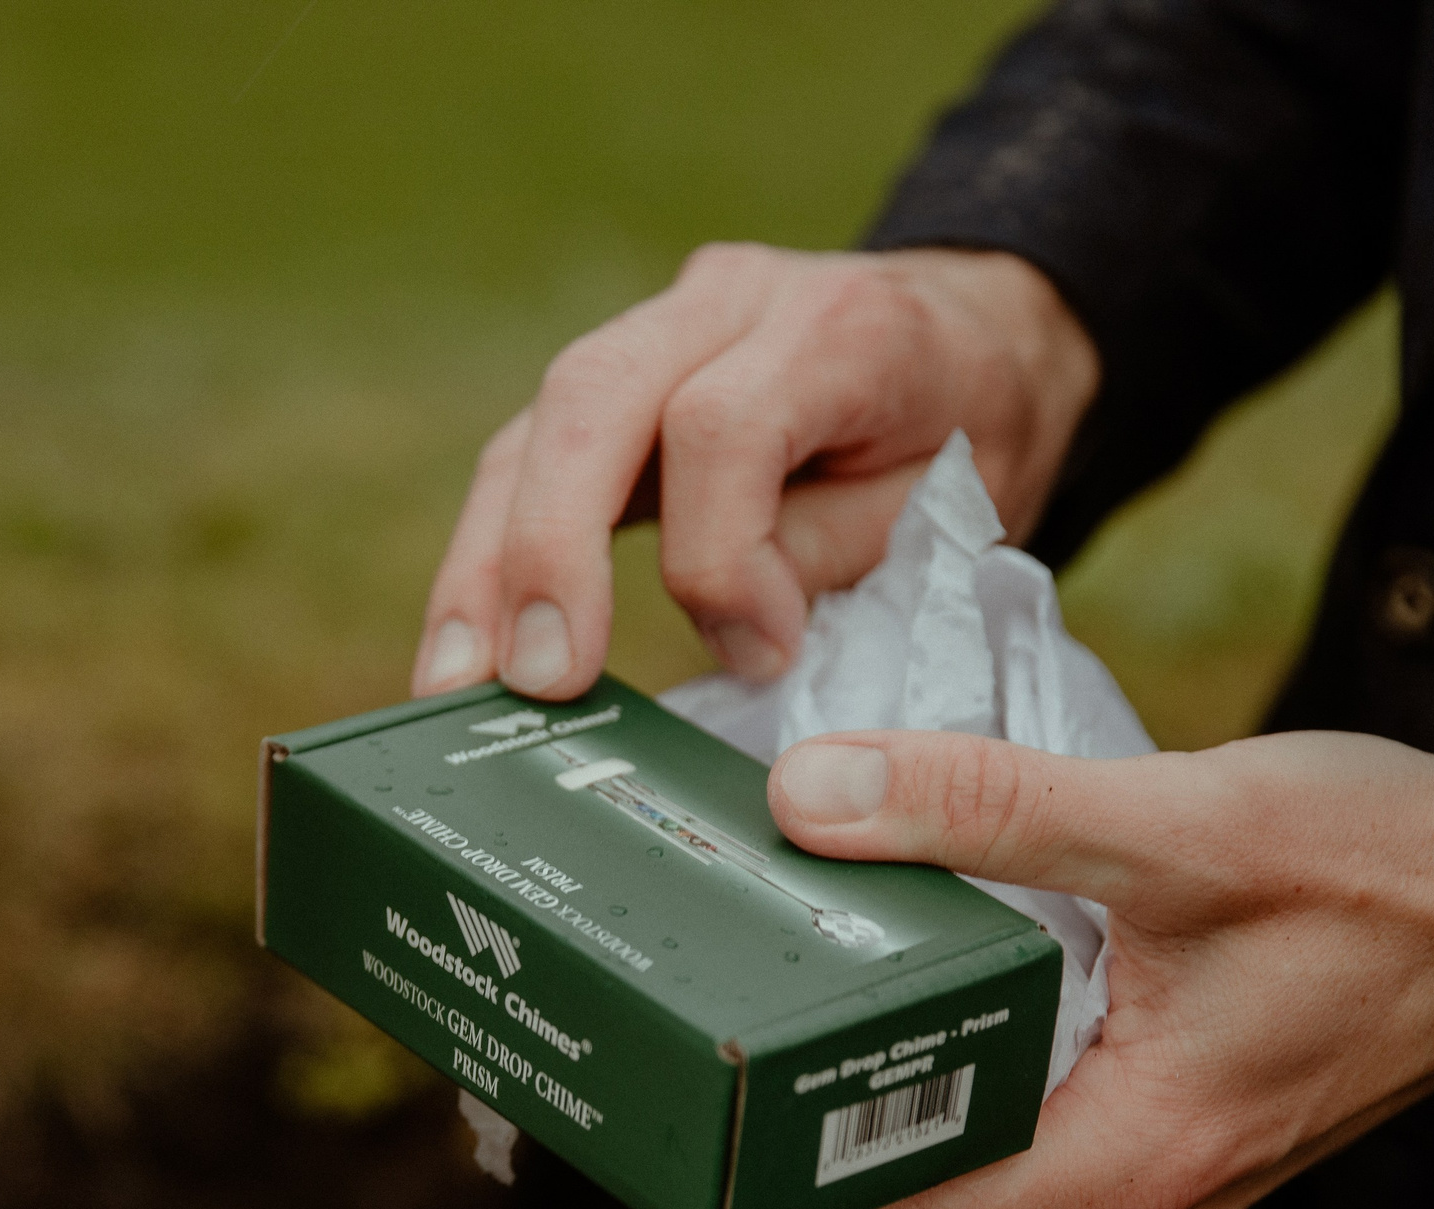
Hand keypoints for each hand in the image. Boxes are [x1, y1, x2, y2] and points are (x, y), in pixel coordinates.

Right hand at [412, 244, 1098, 700]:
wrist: (980, 335)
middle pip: (591, 396)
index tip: (765, 652)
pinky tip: (468, 647)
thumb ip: (827, 554)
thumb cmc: (971, 432)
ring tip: (453, 683)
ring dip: (484, 563)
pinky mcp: (615, 383)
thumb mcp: (950, 504)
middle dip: (547, 547)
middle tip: (535, 679)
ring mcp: (658, 329)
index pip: (724, 424)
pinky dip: (492, 554)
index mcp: (837, 325)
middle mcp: (729, 301)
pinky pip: (529, 455)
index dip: (724, 555)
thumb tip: (731, 635)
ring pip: (535, 427)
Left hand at [751, 730, 1433, 1208]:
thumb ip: (988, 807)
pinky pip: (1011, 1144)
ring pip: (953, 1190)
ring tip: (766, 1018)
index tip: (678, 1111)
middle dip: (784, 1158)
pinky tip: (891, 997)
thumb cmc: (1384, 873)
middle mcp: (1125, 1205)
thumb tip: (804, 798)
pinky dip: (936, 1094)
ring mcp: (1146, 1178)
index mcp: (1120, 1164)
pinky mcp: (1162, 1130)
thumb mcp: (1180, 822)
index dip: (758, 1195)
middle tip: (698, 1048)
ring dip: (856, 1124)